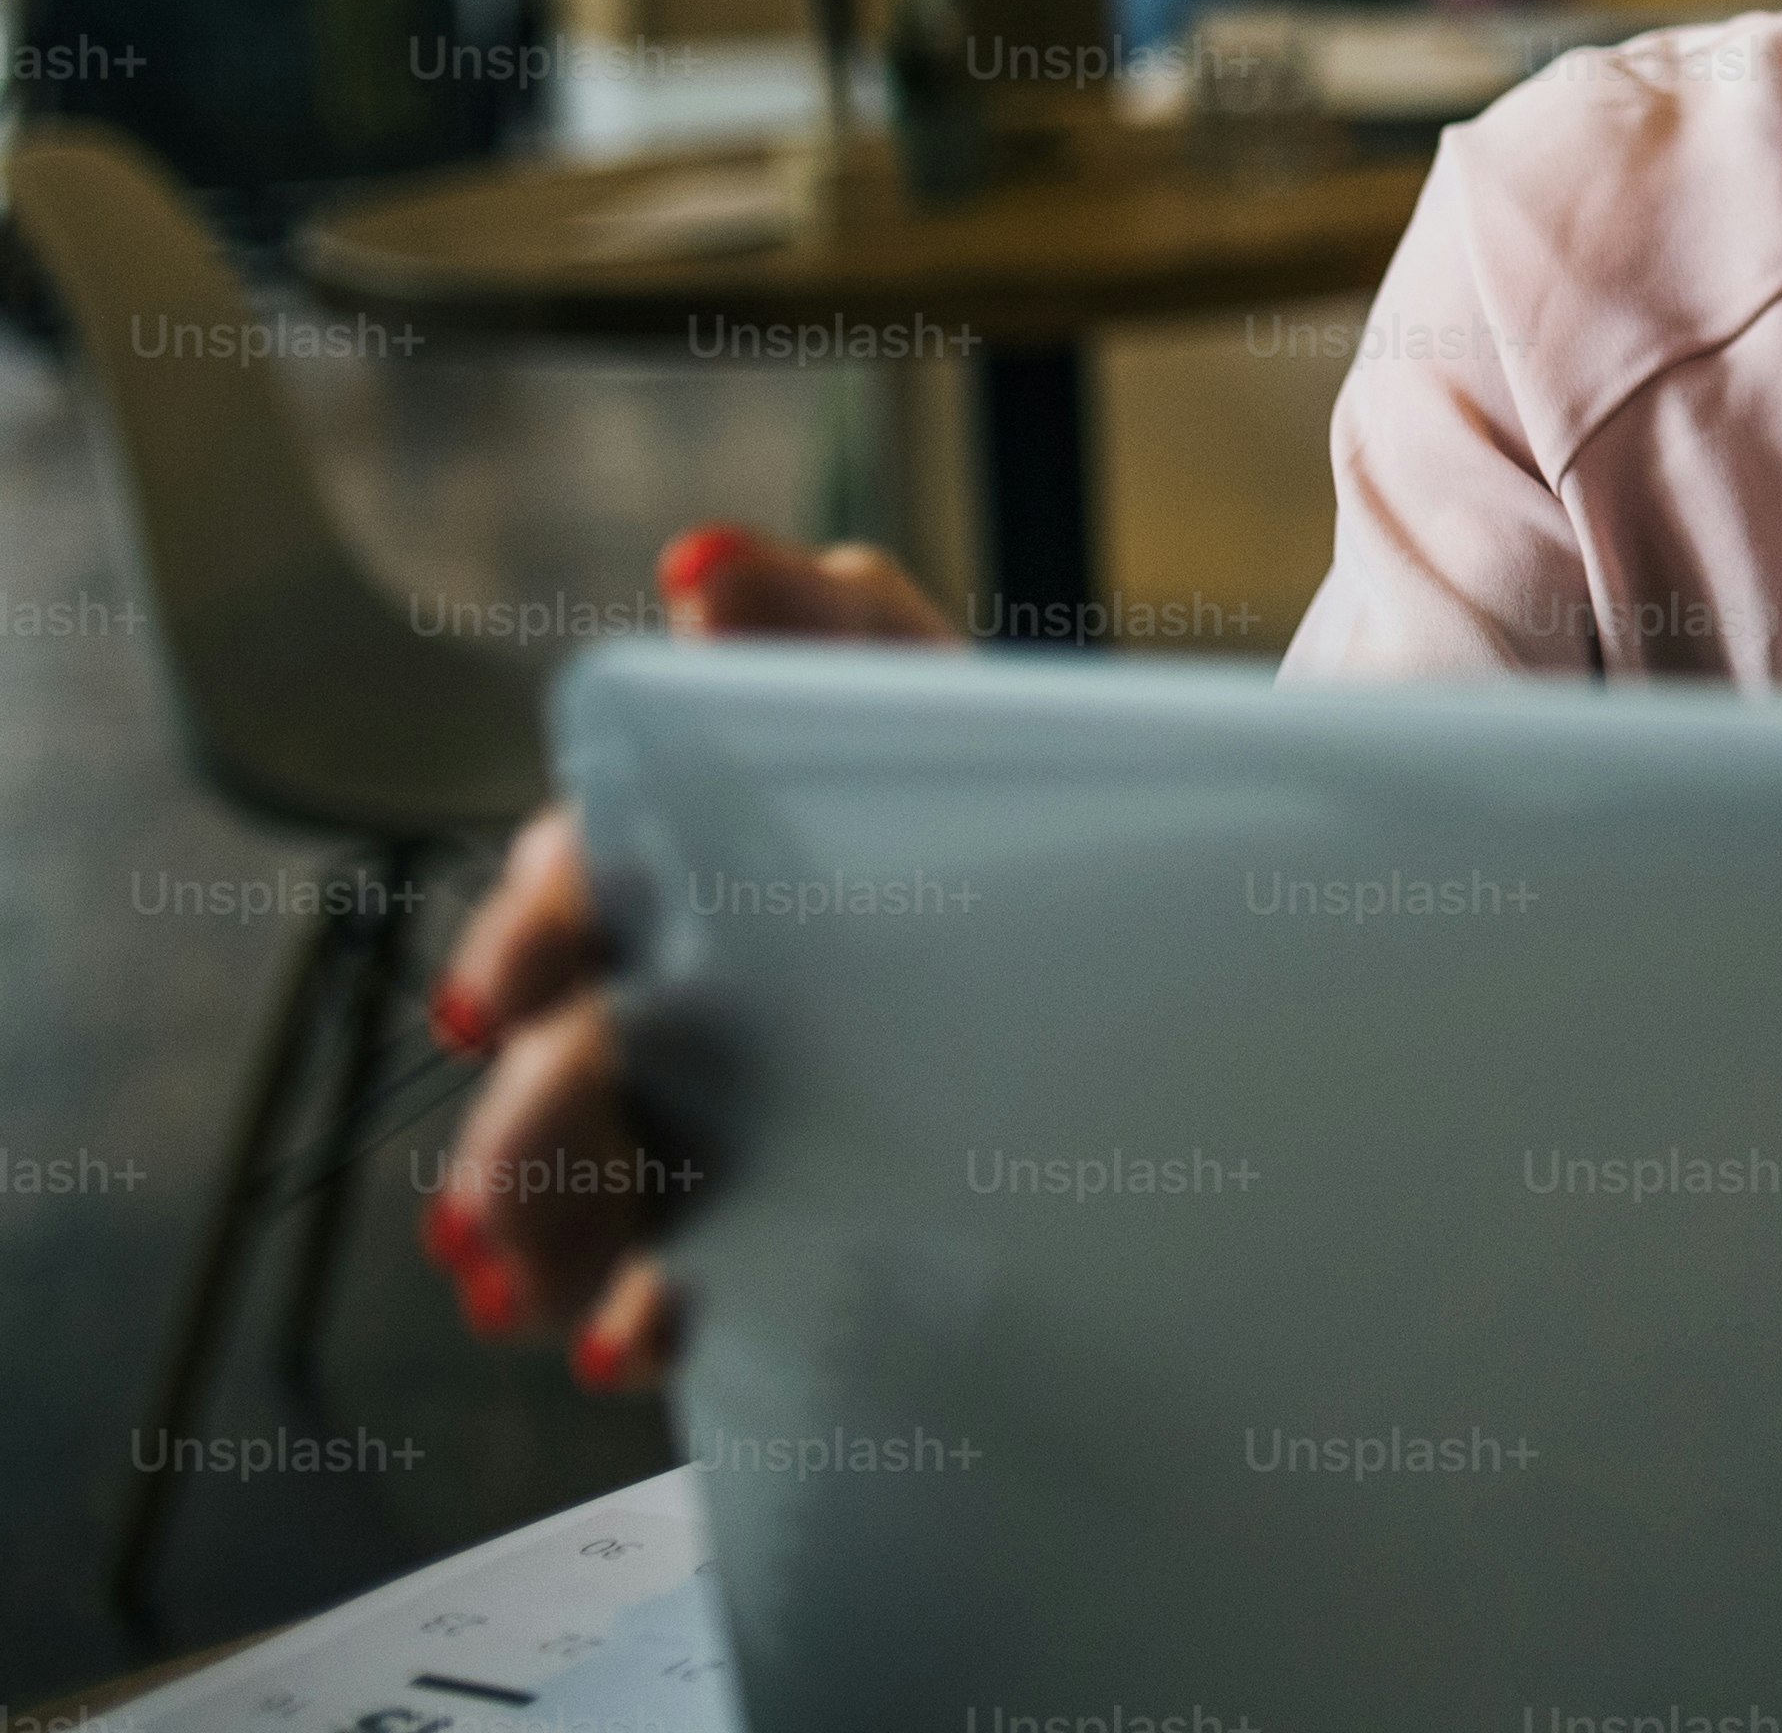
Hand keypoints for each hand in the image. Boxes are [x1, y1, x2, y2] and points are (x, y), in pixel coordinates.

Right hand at [421, 524, 955, 1385]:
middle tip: (512, 1182)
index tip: (510, 1001)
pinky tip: (639, 1333)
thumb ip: (818, 618)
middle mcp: (672, 1000)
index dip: (533, 944)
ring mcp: (711, 1120)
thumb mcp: (920, 697)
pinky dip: (640, 1316)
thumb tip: (703, 561)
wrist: (1158, 913)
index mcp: (680, 868)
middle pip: (563, 1064)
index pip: (575, 898)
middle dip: (524, 1124)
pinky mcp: (771, 1224)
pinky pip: (684, 1287)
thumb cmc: (997, 791)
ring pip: (589, 1185)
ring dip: (540, 1232)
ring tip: (523, 1283)